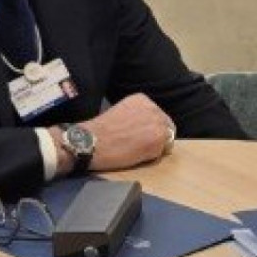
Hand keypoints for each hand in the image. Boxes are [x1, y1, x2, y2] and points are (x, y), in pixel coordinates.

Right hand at [52, 93, 174, 173]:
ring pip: (165, 139)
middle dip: (155, 137)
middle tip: (138, 146)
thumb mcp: (122, 112)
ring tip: (135, 151)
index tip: (138, 136)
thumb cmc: (100, 130)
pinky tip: (135, 155)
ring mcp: (157, 122)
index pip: (157, 115)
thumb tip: (146, 127)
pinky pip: (161, 152)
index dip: (149, 129)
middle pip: (165, 126)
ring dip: (154, 147)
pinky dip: (150, 156)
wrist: (90, 142)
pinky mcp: (157, 139)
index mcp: (143, 99)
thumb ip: (137, 115)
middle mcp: (154, 107)